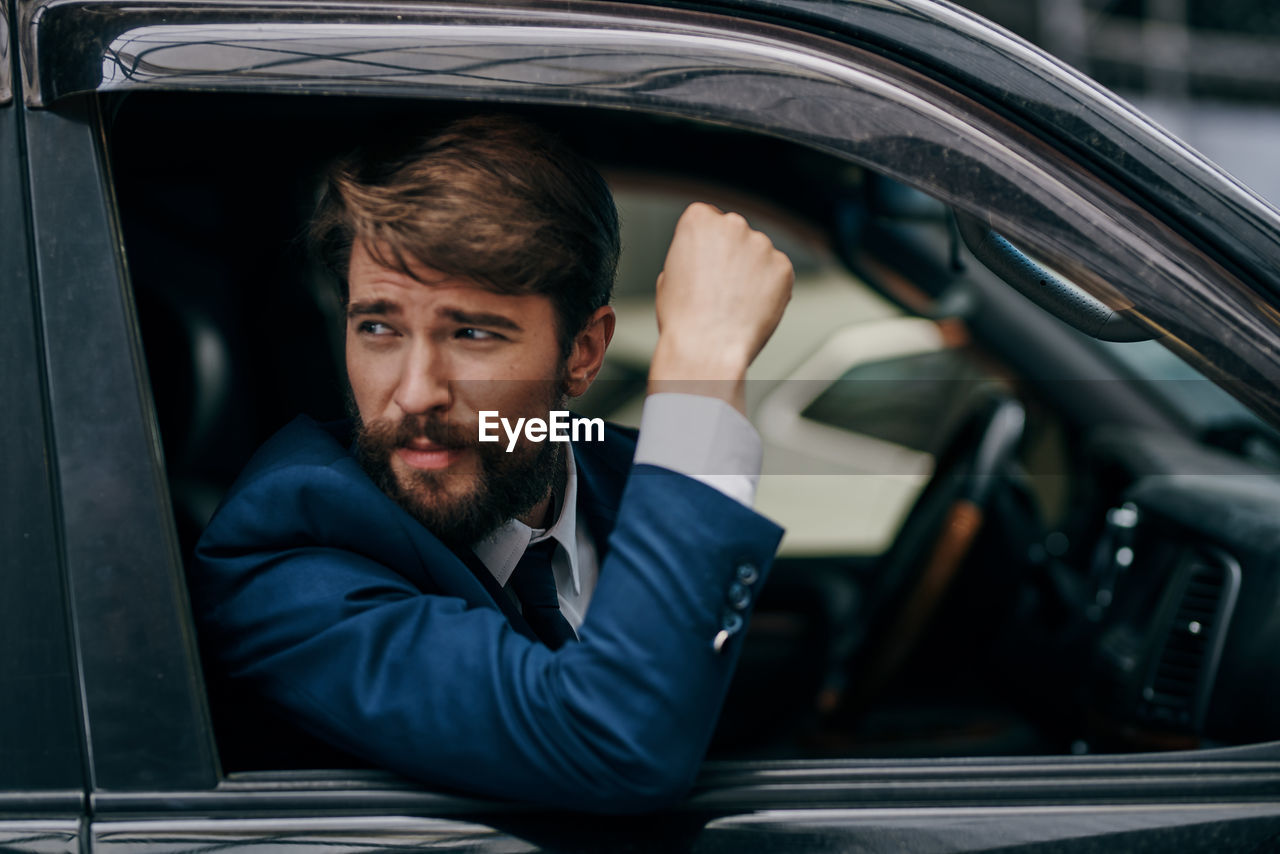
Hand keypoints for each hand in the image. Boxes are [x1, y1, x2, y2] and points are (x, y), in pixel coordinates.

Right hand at [648, 203, 793, 412]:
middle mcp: (732, 224)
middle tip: (721, 288)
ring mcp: (761, 244)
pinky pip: (778, 272)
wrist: (707, 348)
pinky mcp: (783, 266)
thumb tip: (704, 258)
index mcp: (698, 219)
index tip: (706, 263)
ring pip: (759, 253)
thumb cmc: (684, 318)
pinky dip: (771, 288)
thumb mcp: (668, 275)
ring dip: (752, 271)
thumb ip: (690, 254)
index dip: (707, 245)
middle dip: (732, 255)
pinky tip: (752, 307)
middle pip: (736, 233)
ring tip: (735, 303)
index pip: (709, 218)